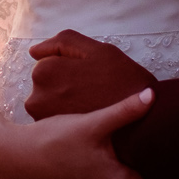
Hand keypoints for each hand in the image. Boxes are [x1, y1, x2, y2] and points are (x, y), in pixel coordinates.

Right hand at [0, 91, 157, 178]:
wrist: (13, 159)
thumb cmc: (52, 141)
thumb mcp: (90, 123)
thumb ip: (124, 111)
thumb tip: (153, 95)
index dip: (170, 173)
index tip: (176, 156)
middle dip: (148, 171)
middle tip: (152, 146)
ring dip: (125, 174)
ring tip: (125, 149)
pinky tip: (100, 158)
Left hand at [25, 29, 156, 119]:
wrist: (143, 124)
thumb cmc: (123, 82)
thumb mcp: (98, 50)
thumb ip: (63, 43)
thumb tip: (34, 52)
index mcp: (45, 72)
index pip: (49, 62)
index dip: (72, 66)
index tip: (89, 75)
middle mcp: (37, 97)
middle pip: (47, 82)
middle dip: (64, 83)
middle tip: (93, 90)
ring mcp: (43, 120)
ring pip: (50, 100)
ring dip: (65, 99)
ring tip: (92, 103)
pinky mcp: (54, 135)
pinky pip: (56, 116)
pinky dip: (68, 114)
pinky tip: (89, 115)